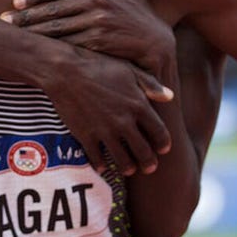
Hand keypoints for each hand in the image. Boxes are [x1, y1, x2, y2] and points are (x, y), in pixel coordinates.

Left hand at [3, 0, 176, 88]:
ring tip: (12, 34)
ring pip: (56, 26)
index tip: (16, 1)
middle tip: (3, 19)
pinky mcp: (99, 41)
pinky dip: (49, 46)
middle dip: (25, 15)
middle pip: (54, 7)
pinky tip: (34, 48)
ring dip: (31, 31)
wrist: (156, 42)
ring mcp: (98, 20)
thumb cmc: (139, 10)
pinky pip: (67, 43)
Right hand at [44, 48, 173, 175]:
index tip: (163, 149)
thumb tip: (170, 96)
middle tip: (150, 168)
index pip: (159, 132)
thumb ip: (151, 85)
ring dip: (128, 167)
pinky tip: (102, 166)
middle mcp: (124, 122)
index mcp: (139, 105)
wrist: (66, 71)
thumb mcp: (129, 70)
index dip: (163, 144)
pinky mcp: (86, 136)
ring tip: (129, 169)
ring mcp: (105, 131)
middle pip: (143, 151)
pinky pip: (97, 158)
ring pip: (122, 160)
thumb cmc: (99, 66)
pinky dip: (101, 165)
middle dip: (149, 163)